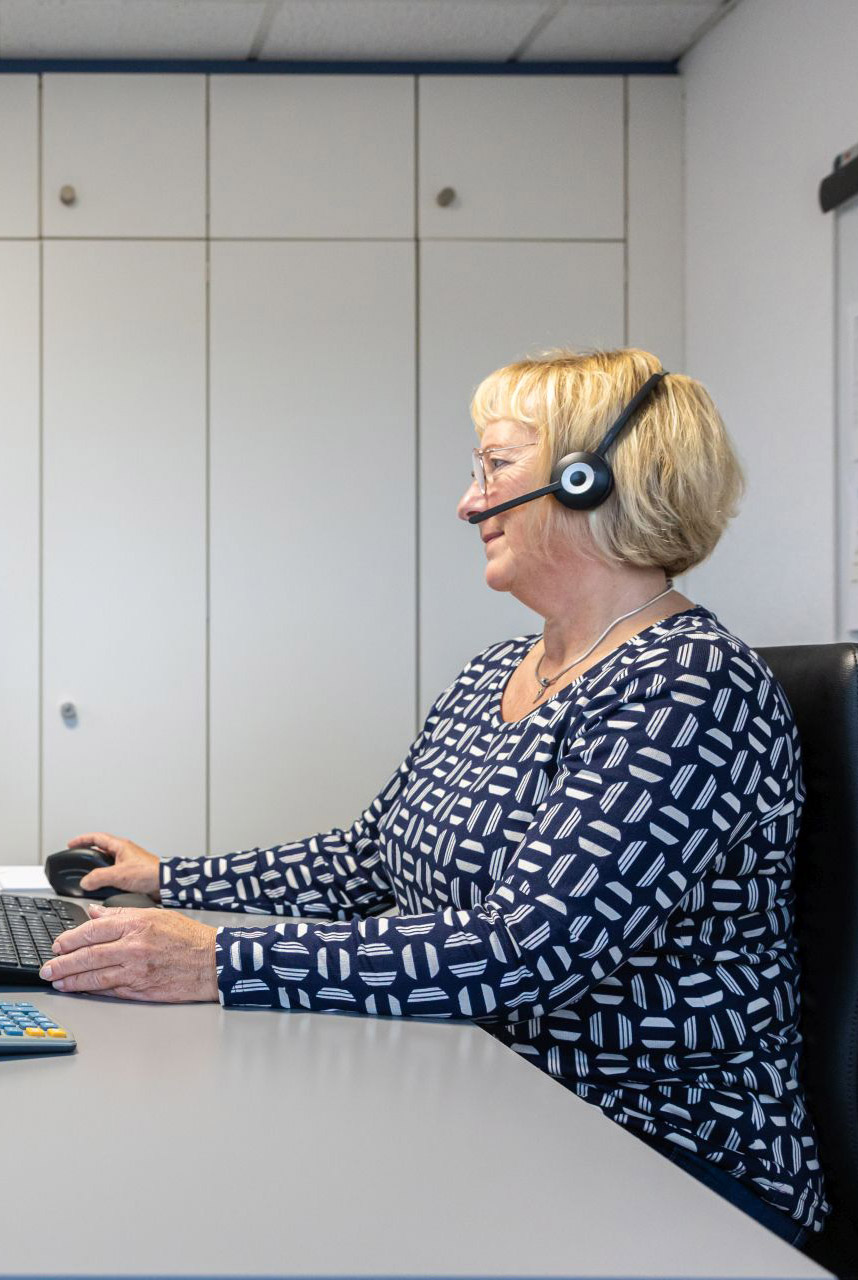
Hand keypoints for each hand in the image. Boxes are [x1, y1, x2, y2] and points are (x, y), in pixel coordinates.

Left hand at [39, 905, 218, 1001]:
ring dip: (71, 980)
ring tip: (57, 982)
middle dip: (63, 963)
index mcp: (137, 924)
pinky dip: (91, 990)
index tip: (58, 945)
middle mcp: (134, 946)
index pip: (93, 930)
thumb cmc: (189, 938)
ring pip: (94, 976)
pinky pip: (109, 990)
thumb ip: (122, 914)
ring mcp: (136, 970)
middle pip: (88, 955)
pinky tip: (80, 990)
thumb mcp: (156, 915)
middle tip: (48, 968)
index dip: (71, 939)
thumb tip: (95, 913)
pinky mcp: (141, 989)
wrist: (213, 961)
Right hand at [66, 831, 160, 898]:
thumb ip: (98, 877)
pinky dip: (106, 879)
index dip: (82, 840)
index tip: (71, 844)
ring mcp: (128, 863)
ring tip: (88, 877)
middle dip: (88, 855)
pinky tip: (103, 887)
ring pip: (107, 863)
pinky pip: (114, 874)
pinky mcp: (132, 874)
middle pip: (100, 850)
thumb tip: (85, 882)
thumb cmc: (149, 873)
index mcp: (120, 846)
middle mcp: (124, 852)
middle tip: (77, 861)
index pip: (96, 838)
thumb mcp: (118, 874)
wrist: (166, 884)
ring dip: (97, 869)